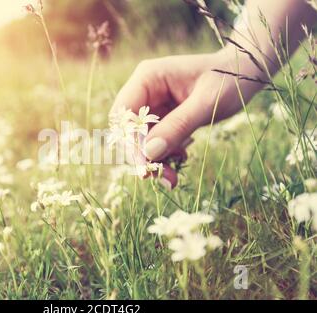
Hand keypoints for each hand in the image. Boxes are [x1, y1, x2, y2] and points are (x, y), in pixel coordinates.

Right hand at [110, 50, 262, 187]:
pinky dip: (164, 154)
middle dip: (142, 155)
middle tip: (161, 177)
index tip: (145, 164)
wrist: (247, 74)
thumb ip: (178, 126)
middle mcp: (145, 90)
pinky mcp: (163, 117)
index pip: (124, 112)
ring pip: (141, 139)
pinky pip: (154, 141)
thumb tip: (149, 153)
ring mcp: (153, 104)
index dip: (129, 139)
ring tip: (173, 177)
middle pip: (129, 129)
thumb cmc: (230, 80)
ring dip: (154, 160)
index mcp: (148, 78)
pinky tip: (181, 156)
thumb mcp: (206, 104)